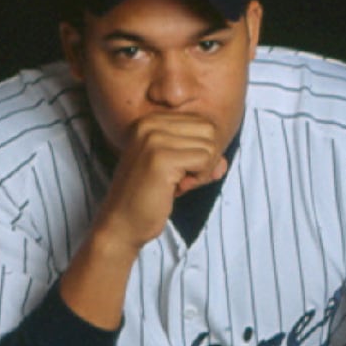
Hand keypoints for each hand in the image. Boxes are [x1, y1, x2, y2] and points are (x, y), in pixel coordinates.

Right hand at [97, 112, 226, 253]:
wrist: (121, 224)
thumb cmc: (146, 198)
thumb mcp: (175, 171)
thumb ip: (200, 160)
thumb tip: (224, 163)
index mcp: (149, 121)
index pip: (201, 122)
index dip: (201, 150)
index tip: (181, 171)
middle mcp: (149, 124)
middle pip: (209, 129)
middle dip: (206, 158)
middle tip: (184, 179)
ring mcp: (154, 139)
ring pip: (210, 144)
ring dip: (203, 170)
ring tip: (180, 184)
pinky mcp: (161, 158)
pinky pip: (206, 159)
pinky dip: (200, 178)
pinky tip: (180, 188)